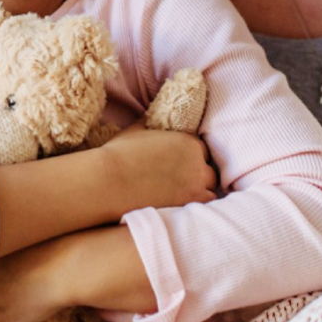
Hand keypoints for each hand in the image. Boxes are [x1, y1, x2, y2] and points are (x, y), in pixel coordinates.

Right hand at [100, 125, 218, 214]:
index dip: (193, 157)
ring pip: (212, 187)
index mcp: (187, 141)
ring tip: (185, 194)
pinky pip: (207, 204)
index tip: (182, 164)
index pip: (202, 149)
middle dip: (199, 174)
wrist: (109, 181)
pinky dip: (201, 204)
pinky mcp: (188, 203)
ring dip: (202, 189)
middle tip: (183, 181)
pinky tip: (187, 205)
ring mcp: (195, 184)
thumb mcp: (135, 130)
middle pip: (209, 169)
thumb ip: (149, 122)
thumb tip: (150, 116)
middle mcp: (196, 162)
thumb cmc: (119, 154)